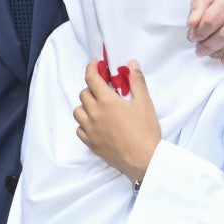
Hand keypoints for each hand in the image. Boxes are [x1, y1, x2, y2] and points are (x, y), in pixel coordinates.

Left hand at [74, 59, 160, 183]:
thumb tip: (132, 64)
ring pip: (78, 111)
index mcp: (106, 101)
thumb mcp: (144, 102)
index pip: (91, 79)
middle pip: (84, 94)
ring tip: (99, 107)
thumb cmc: (145, 131)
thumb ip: (136, 81)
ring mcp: (90, 130)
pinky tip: (96, 124)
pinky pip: (80, 129)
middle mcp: (94, 114)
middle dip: (92, 88)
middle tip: (104, 89)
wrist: (144, 159)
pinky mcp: (91, 143)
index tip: (95, 64)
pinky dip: (84, 124)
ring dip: (86, 106)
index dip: (91, 68)